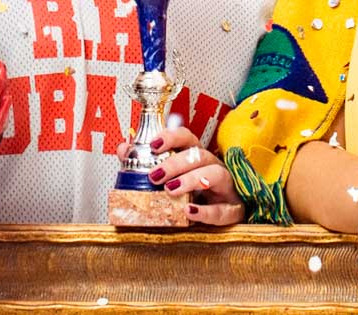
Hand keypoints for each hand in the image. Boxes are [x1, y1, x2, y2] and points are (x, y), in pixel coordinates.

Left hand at [117, 125, 245, 225]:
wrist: (223, 220)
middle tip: (155, 175)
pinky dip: (205, 211)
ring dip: (192, 179)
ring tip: (171, 190)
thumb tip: (124, 149)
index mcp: (198, 158)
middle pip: (199, 155)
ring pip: (215, 174)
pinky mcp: (233, 211)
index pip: (188, 138)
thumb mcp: (171, 181)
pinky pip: (222, 210)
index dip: (172, 137)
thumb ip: (147, 164)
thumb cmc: (196, 196)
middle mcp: (214, 167)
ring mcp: (227, 188)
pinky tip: (189, 212)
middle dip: (176, 163)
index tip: (154, 144)